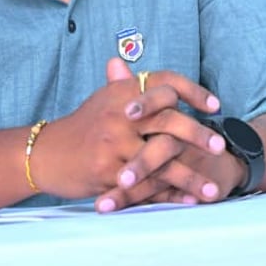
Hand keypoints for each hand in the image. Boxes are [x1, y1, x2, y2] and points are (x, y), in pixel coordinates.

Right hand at [29, 59, 220, 200]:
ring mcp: (114, 145)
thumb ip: (121, 84)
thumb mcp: (102, 100)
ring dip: (190, 177)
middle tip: (220, 148)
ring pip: (162, 161)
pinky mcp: (108, 172)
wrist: (45, 153)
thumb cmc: (80, 127)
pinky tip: (188, 202)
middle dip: (198, 135)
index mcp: (122, 92)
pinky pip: (146, 186)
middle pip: (168, 120)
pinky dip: (169, 196)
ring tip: (213, 191)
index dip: (192, 91)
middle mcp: (120, 114)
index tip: (215, 105)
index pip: (164, 83)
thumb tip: (122, 63)